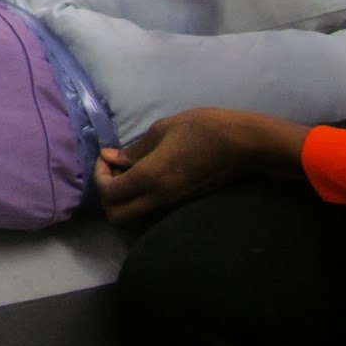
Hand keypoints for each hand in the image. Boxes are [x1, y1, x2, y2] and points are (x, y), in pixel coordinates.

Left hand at [93, 107, 307, 222]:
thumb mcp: (164, 129)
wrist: (246, 144)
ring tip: (129, 172)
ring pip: (134, 216)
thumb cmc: (204, 129)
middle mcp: (160, 196)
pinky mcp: (185, 203)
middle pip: (117, 215)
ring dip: (123, 199)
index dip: (99, 175)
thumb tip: (111, 158)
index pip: (109, 192)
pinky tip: (147, 177)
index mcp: (151, 177)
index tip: (107, 156)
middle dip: (107, 195)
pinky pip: (151, 210)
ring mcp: (174, 203)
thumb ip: (135, 149)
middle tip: (114, 171)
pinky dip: (140, 199)